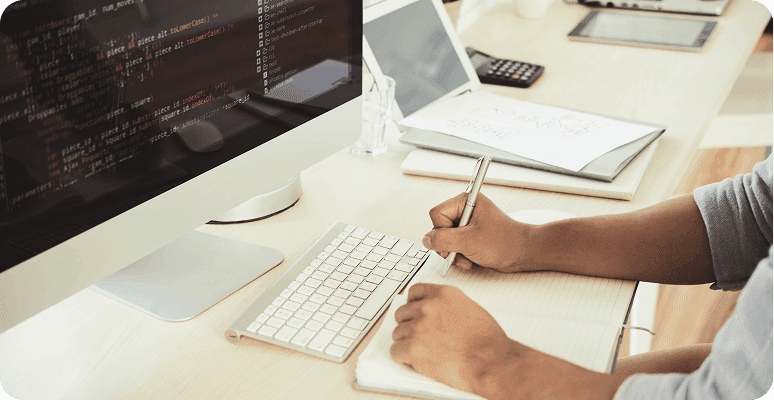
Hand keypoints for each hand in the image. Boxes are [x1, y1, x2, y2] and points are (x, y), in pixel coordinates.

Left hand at [389, 283, 518, 394]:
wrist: (491, 361)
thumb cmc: (487, 341)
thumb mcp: (469, 309)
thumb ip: (447, 308)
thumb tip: (434, 315)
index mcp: (443, 294)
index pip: (414, 291)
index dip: (412, 305)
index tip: (412, 312)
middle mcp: (428, 306)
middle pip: (401, 313)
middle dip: (408, 326)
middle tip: (420, 338)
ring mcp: (419, 326)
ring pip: (397, 333)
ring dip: (407, 343)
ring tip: (424, 352)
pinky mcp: (413, 348)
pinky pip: (395, 351)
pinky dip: (403, 358)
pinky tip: (417, 361)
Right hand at [422, 193, 531, 272]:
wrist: (523, 254)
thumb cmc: (504, 242)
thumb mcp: (468, 241)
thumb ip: (442, 240)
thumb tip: (426, 240)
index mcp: (466, 201)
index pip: (437, 214)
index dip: (441, 230)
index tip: (455, 240)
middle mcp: (465, 210)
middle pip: (439, 227)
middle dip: (448, 245)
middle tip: (460, 252)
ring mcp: (467, 223)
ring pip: (444, 239)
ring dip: (453, 253)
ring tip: (468, 258)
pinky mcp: (469, 235)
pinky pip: (453, 245)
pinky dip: (459, 255)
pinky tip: (470, 259)